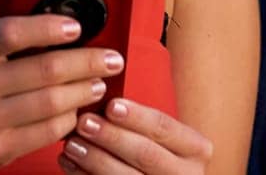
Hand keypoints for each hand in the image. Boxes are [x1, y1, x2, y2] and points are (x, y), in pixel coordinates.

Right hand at [0, 0, 125, 174]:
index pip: (10, 32)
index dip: (48, 27)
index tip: (77, 26)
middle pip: (44, 71)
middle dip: (87, 62)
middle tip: (112, 57)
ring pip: (51, 103)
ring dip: (85, 89)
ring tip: (100, 80)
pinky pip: (47, 132)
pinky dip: (70, 118)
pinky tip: (79, 107)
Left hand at [57, 98, 213, 173]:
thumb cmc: (160, 154)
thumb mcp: (165, 138)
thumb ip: (142, 123)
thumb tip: (103, 99)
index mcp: (196, 149)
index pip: (164, 127)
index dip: (137, 116)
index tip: (111, 105)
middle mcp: (186, 174)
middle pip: (145, 153)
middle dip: (111, 137)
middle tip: (84, 123)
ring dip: (94, 159)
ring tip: (72, 143)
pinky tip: (69, 163)